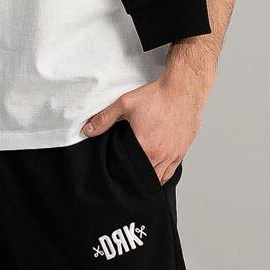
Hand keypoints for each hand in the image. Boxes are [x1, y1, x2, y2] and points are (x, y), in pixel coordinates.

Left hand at [78, 66, 209, 184]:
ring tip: (139, 176)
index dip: (122, 175)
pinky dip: (162, 174)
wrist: (183, 89)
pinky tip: (155, 171)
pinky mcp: (182, 151)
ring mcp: (173, 155)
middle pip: (145, 178)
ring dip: (149, 178)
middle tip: (126, 177)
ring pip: (159, 178)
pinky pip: (171, 172)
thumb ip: (104, 119)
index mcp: (145, 147)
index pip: (130, 172)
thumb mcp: (125, 103)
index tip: (117, 174)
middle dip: (135, 180)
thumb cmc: (157, 95)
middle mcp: (161, 155)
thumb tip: (87, 131)